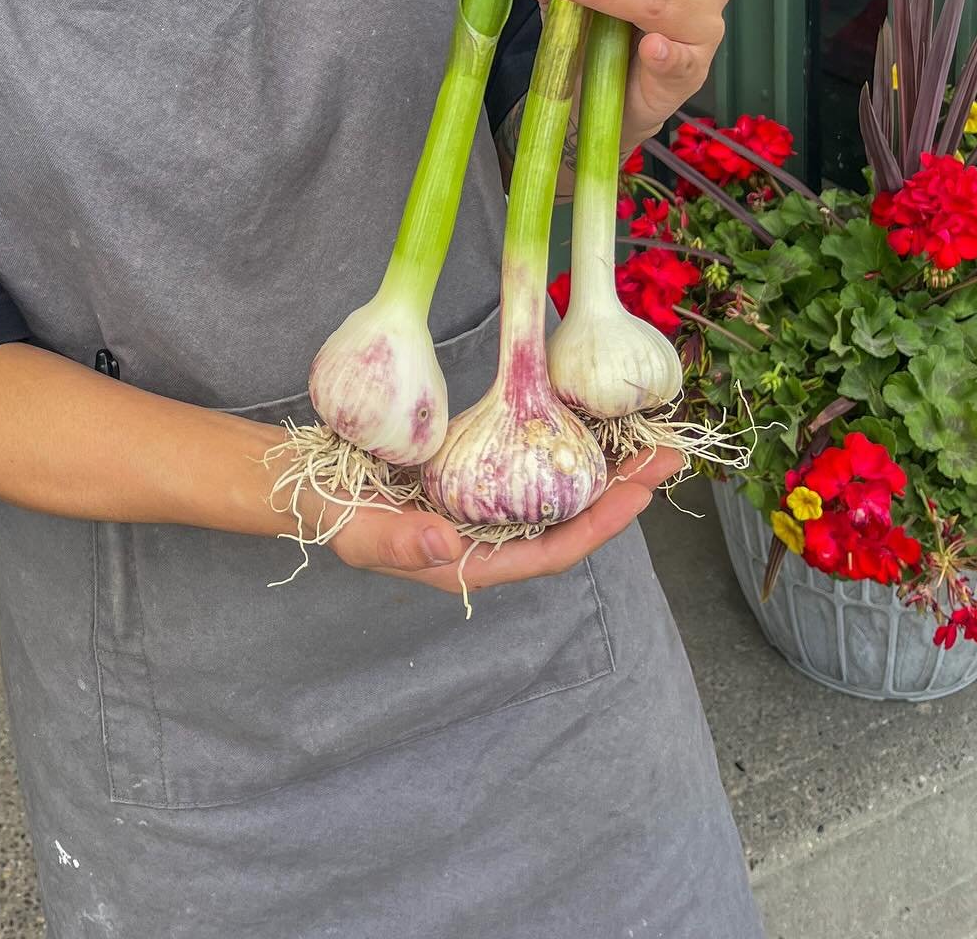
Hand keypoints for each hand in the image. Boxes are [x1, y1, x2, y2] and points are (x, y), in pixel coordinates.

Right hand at [317, 444, 685, 596]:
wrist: (306, 481)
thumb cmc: (333, 513)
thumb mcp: (358, 531)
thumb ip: (399, 543)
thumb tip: (449, 547)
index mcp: (471, 562)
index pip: (551, 552)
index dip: (598, 526)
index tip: (639, 494)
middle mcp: (489, 536)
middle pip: (570, 518)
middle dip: (622, 490)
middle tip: (670, 453)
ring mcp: (485, 502)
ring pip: (558, 488)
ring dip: (605, 463)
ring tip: (649, 434)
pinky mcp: (476, 469)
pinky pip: (532, 458)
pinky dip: (566, 438)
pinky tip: (588, 415)